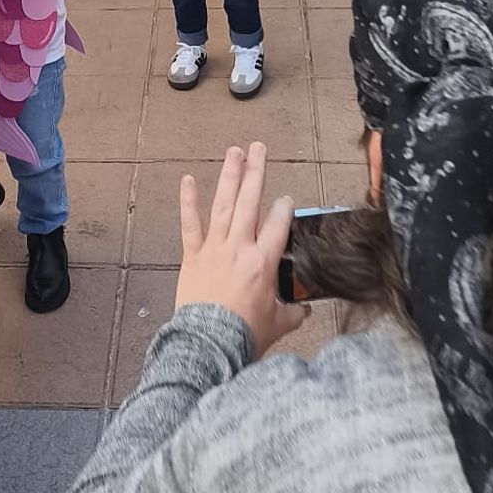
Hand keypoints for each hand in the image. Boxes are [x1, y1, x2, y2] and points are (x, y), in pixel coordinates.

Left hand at [176, 145, 303, 360]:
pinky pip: (190, 224)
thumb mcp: (277, 324)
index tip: (286, 199)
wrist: (209, 345)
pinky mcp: (193, 256)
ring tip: (234, 152)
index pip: (278, 225)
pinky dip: (188, 201)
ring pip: (224, 205)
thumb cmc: (244, 335)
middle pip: (250, 202)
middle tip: (259, 148)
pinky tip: (187, 179)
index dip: (283, 208)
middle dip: (256, 172)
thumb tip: (305, 311)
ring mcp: (215, 249)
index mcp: (263, 262)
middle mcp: (239, 248)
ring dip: (229, 176)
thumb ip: (293, 313)